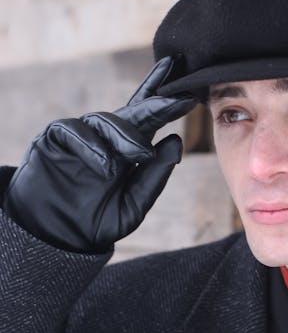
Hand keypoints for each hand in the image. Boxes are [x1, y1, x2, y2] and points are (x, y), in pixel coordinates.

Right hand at [3, 57, 197, 251]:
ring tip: (141, 155)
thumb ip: (153, 177)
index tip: (190, 93)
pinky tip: (107, 167)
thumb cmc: (95, 223)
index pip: (148, 119)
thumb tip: (176, 141)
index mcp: (127, 150)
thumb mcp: (132, 206)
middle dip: (157, 105)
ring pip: (105, 120)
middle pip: (133, 112)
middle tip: (179, 102)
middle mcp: (105, 138)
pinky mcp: (52, 140)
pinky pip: (73, 131)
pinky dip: (91, 146)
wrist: (54, 240)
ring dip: (126, 135)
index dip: (165, 101)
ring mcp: (79, 136)